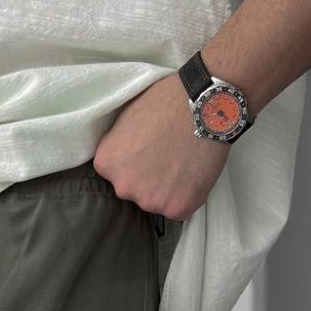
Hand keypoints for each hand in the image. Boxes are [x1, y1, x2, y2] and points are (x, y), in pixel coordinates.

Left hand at [91, 72, 227, 221]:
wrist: (203, 104)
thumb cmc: (166, 102)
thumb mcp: (125, 119)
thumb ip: (119, 146)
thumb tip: (122, 160)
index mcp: (107, 164)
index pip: (117, 174)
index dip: (135, 163)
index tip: (149, 151)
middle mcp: (123, 187)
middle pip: (136, 191)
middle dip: (149, 178)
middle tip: (168, 156)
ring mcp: (150, 200)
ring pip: (158, 201)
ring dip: (169, 189)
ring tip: (183, 162)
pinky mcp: (178, 208)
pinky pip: (180, 208)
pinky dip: (188, 195)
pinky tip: (194, 172)